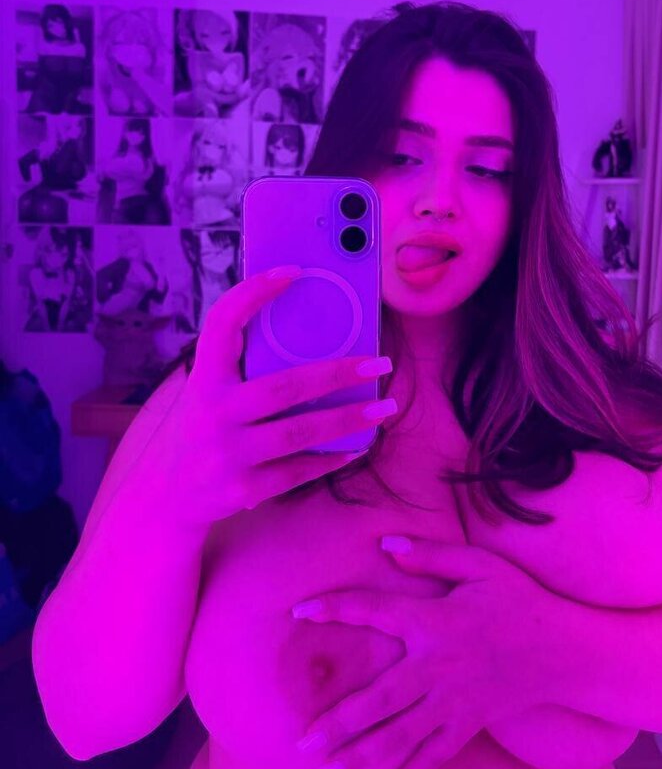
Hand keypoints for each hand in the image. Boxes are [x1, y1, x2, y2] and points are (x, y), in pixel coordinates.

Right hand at [163, 267, 396, 526]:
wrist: (169, 497)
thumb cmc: (202, 428)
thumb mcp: (207, 391)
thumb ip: (240, 365)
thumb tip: (307, 330)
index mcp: (204, 378)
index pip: (222, 323)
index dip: (254, 292)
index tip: (293, 271)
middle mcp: (213, 413)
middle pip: (284, 386)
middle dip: (338, 372)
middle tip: (380, 363)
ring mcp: (227, 454)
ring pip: (300, 431)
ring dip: (348, 418)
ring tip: (385, 407)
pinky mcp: (243, 489)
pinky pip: (298, 471)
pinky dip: (331, 457)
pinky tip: (357, 446)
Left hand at [291, 536, 549, 768]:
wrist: (565, 649)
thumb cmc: (518, 600)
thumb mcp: (480, 565)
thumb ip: (431, 555)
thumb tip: (385, 544)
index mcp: (435, 622)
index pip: (376, 612)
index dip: (337, 608)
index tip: (300, 610)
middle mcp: (438, 667)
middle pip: (381, 701)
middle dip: (340, 724)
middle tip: (302, 743)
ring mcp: (454, 703)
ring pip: (401, 737)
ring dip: (361, 757)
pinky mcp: (469, 725)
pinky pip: (434, 757)